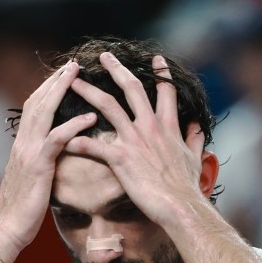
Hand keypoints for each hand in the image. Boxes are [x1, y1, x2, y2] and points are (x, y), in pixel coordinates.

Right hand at [0, 60, 95, 262]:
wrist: (7, 228)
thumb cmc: (22, 210)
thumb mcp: (30, 180)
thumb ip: (38, 163)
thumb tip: (48, 157)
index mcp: (21, 146)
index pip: (32, 109)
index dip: (46, 90)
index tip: (61, 75)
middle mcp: (22, 144)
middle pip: (37, 102)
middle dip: (54, 81)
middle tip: (72, 63)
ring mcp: (29, 153)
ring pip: (44, 112)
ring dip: (61, 90)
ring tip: (78, 74)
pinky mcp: (39, 166)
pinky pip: (56, 140)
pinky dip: (73, 125)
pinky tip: (89, 117)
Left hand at [63, 53, 207, 228]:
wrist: (180, 206)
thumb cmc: (186, 186)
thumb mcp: (195, 157)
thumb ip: (194, 137)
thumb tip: (197, 123)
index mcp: (168, 125)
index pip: (166, 91)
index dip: (162, 73)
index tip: (156, 58)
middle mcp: (150, 126)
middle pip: (131, 88)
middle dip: (116, 69)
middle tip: (104, 57)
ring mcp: (134, 140)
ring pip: (108, 106)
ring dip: (88, 91)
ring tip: (73, 82)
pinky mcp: (121, 158)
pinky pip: (93, 145)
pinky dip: (77, 141)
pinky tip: (64, 138)